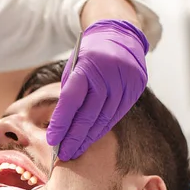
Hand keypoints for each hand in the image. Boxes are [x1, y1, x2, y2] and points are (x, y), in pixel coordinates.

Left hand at [47, 19, 149, 160]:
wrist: (118, 34)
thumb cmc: (89, 55)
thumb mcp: (73, 68)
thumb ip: (69, 94)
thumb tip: (60, 126)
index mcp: (87, 65)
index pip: (71, 100)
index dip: (62, 123)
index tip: (53, 141)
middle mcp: (108, 73)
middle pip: (89, 114)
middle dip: (75, 137)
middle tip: (64, 154)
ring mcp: (125, 80)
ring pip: (105, 117)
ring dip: (89, 138)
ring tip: (76, 151)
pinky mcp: (136, 87)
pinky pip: (117, 114)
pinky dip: (103, 128)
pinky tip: (92, 138)